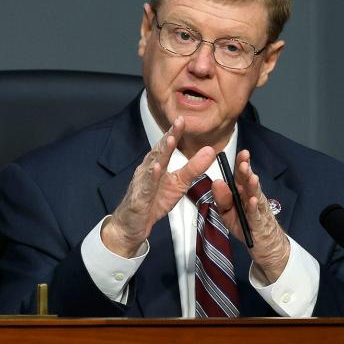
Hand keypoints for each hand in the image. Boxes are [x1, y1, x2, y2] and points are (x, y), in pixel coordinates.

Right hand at [102, 116, 215, 256]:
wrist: (132, 225)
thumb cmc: (154, 201)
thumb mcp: (179, 184)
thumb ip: (194, 168)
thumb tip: (211, 151)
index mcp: (158, 165)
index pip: (167, 146)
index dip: (175, 132)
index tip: (183, 119)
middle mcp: (148, 170)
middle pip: (159, 151)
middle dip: (169, 136)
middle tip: (179, 122)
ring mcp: (142, 183)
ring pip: (152, 165)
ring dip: (161, 152)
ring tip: (170, 140)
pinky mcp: (139, 198)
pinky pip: (145, 187)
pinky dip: (150, 177)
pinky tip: (156, 168)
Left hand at [212, 149, 290, 281]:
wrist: (265, 245)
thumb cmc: (246, 225)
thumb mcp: (228, 213)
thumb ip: (222, 199)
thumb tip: (216, 182)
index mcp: (243, 193)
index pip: (242, 176)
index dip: (242, 164)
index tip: (242, 153)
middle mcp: (252, 198)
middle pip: (249, 183)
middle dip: (246, 173)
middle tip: (243, 163)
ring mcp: (258, 211)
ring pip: (255, 196)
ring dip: (252, 187)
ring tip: (251, 177)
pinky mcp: (259, 225)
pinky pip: (256, 216)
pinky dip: (254, 208)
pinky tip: (252, 201)